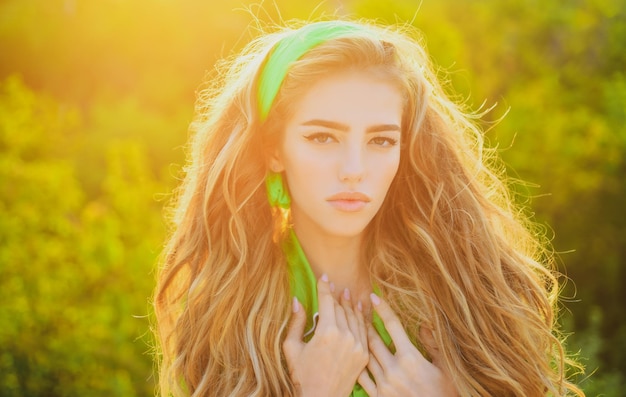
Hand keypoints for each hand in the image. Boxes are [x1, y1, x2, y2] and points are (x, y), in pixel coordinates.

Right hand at [283, 274, 368, 396]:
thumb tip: (297, 301)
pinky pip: (363, 331)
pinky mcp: (363, 355)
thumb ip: (296, 322)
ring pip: (354, 317)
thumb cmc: (302, 375)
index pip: (326, 302)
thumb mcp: (292, 347)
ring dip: (349, 305)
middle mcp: (345, 336)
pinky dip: (360, 319)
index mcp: (326, 332)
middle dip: (335, 296)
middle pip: (340, 309)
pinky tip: (358, 311)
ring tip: (347, 294)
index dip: (324, 288)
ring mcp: (357, 346)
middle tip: (333, 285)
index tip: (324, 277)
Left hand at [357, 294, 457, 396]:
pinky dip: (357, 363)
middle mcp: (395, 370)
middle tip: (356, 307)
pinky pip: (362, 377)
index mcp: (412, 359)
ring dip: (359, 339)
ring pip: (366, 355)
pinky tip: (353, 353)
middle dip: (364, 321)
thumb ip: (434, 344)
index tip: (374, 296)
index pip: (394, 327)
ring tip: (351, 326)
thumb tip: (423, 323)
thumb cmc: (445, 394)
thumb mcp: (445, 367)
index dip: (383, 310)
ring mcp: (384, 384)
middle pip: (374, 339)